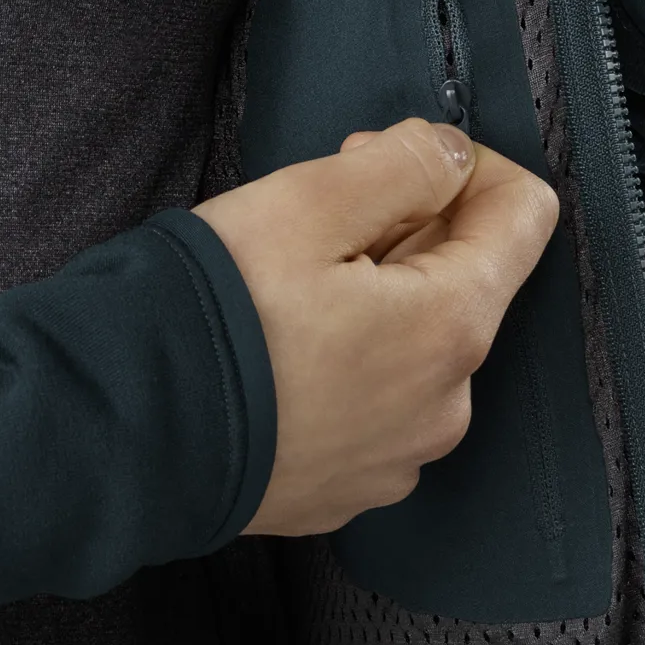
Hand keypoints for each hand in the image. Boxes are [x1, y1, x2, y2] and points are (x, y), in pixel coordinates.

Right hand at [193, 118, 558, 536]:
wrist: (119, 437)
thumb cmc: (209, 317)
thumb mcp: (304, 203)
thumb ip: (403, 163)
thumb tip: (452, 154)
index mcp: (450, 327)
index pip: (524, 214)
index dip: (461, 164)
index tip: (382, 160)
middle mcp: (446, 405)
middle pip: (465, 281)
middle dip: (404, 228)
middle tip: (311, 215)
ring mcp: (397, 459)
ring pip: (416, 346)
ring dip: (374, 301)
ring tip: (282, 291)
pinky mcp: (348, 490)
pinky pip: (373, 406)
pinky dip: (343, 366)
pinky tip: (275, 355)